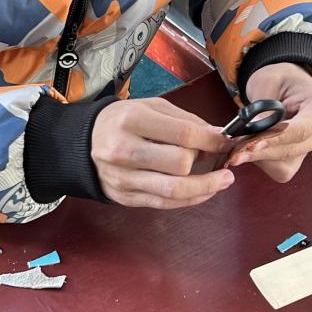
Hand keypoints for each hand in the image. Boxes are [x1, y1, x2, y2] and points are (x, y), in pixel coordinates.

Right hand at [91, 98, 233, 208]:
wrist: (85, 141)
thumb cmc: (123, 121)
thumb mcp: (151, 107)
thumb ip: (185, 121)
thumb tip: (218, 136)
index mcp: (132, 121)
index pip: (183, 135)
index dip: (212, 140)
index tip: (226, 142)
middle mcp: (123, 150)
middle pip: (180, 164)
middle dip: (203, 160)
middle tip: (214, 156)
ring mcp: (122, 178)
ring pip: (174, 190)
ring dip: (206, 187)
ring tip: (224, 180)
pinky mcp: (125, 197)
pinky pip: (165, 203)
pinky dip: (190, 199)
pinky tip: (205, 191)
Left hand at [226, 63, 311, 183]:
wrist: (285, 87)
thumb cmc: (280, 80)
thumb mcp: (268, 82)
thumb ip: (263, 109)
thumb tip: (253, 132)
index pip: (301, 130)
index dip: (275, 139)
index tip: (252, 144)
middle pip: (290, 150)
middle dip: (258, 151)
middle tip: (232, 149)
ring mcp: (311, 149)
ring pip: (282, 164)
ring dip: (256, 156)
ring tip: (237, 144)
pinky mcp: (298, 161)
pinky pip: (277, 169)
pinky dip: (259, 161)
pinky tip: (250, 147)